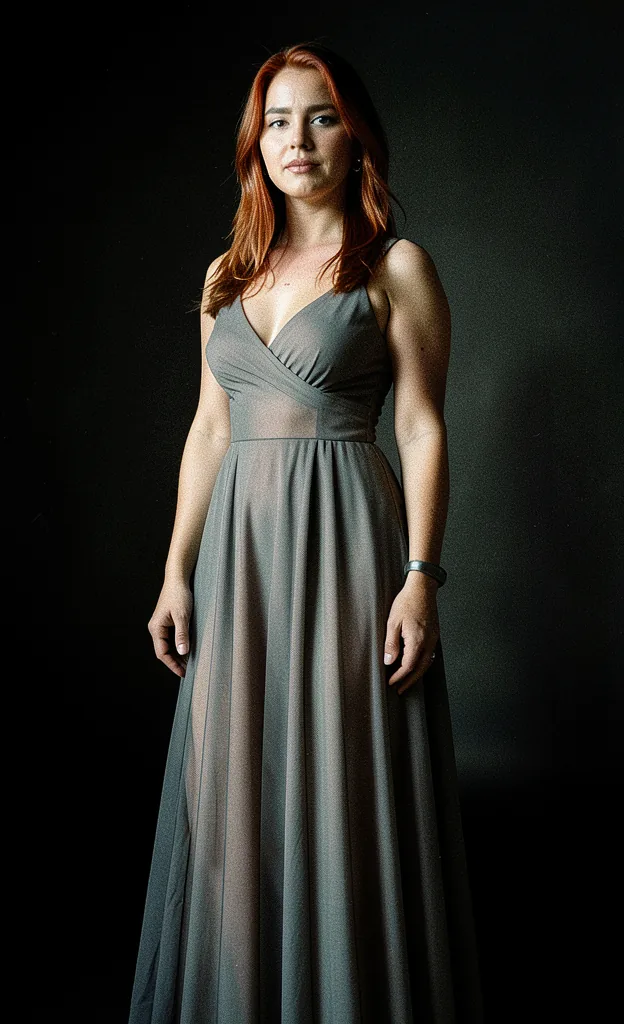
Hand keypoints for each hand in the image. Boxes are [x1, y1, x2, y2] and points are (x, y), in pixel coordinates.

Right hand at [147, 576, 193, 677]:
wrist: (178, 579)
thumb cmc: (179, 595)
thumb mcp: (182, 616)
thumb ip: (182, 634)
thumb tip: (182, 652)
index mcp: (156, 628)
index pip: (162, 653)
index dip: (172, 664)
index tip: (183, 673)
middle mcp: (156, 628)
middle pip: (164, 651)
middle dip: (176, 662)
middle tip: (190, 671)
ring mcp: (161, 626)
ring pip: (168, 646)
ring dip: (178, 655)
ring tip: (190, 663)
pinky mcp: (168, 623)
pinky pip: (172, 639)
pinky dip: (179, 646)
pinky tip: (189, 650)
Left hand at [384, 572, 439, 694]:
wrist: (422, 588)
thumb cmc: (406, 602)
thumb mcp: (392, 622)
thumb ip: (391, 643)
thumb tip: (389, 661)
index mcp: (417, 640)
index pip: (408, 666)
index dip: (399, 677)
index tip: (390, 682)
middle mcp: (428, 642)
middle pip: (420, 669)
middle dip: (409, 681)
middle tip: (400, 690)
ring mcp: (434, 638)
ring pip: (427, 663)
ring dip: (416, 674)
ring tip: (407, 681)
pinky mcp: (435, 634)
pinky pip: (430, 654)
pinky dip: (422, 664)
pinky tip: (415, 665)